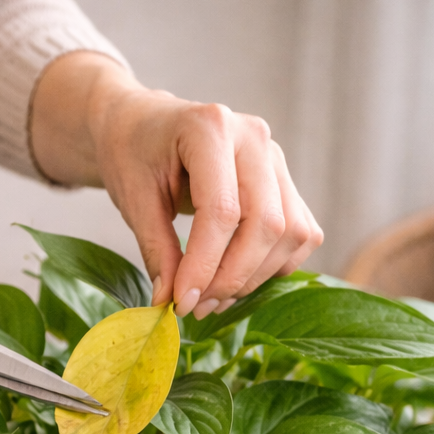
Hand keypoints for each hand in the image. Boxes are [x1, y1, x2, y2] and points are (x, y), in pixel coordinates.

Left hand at [31, 53, 322, 317]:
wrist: (144, 126)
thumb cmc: (133, 155)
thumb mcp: (133, 199)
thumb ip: (156, 250)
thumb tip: (170, 302)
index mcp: (210, 128)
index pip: (222, 211)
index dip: (204, 265)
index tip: (180, 302)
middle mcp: (253, 137)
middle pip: (266, 224)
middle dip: (231, 277)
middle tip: (196, 307)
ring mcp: (275, 157)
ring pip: (290, 233)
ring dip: (254, 277)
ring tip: (211, 298)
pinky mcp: (284, 181)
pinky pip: (300, 234)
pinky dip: (274, 266)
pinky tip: (235, 279)